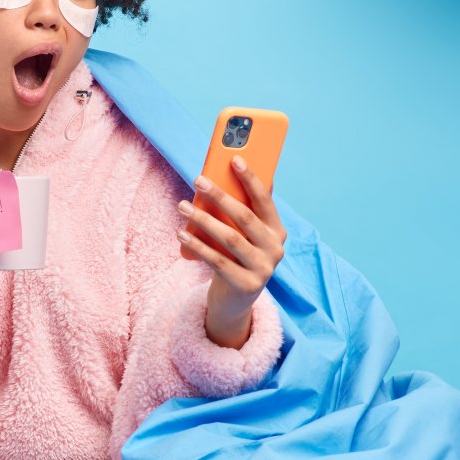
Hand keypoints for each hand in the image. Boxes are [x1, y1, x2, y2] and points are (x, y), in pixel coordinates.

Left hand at [176, 157, 285, 346]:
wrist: (235, 300)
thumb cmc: (236, 257)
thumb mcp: (244, 234)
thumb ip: (242, 208)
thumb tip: (228, 171)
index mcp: (277, 231)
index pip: (265, 201)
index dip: (251, 179)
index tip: (235, 159)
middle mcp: (275, 250)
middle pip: (245, 217)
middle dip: (220, 196)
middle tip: (199, 180)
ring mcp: (263, 269)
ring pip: (230, 238)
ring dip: (203, 219)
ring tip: (183, 205)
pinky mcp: (246, 285)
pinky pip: (217, 261)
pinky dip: (198, 245)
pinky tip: (182, 232)